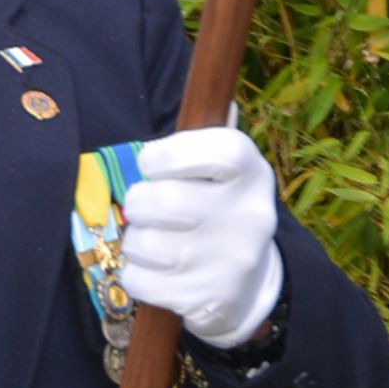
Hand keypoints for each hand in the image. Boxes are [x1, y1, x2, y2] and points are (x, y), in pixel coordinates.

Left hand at [120, 123, 283, 350]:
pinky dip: (136, 274)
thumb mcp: (225, 171)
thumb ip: (206, 137)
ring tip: (154, 239)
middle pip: (164, 201)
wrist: (249, 286)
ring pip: (144, 243)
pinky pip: (138, 280)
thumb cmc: (219, 209)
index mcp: (252, 174)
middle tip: (144, 206)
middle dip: (139, 201)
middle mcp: (249, 217)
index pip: (217, 150)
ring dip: (136, 240)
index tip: (151, 162)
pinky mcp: (205, 299)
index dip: (170, 153)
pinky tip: (156, 270)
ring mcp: (228, 262)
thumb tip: (211, 88)